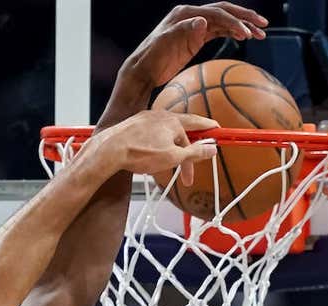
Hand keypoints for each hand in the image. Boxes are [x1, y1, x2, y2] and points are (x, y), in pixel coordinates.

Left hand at [93, 110, 217, 184]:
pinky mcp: (133, 126)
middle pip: (181, 132)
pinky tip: (151, 158)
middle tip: (190, 167)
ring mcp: (144, 119)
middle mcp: (159, 116)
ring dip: (170, 151)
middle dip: (187, 150)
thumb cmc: (140, 153)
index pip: (197, 124)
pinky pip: (151, 135)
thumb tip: (212, 149)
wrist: (109, 151)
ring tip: (167, 168)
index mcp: (172, 121)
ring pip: (165, 135)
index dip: (209, 129)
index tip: (218, 131)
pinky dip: (156, 147)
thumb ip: (195, 152)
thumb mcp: (174, 157)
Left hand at [122, 3, 268, 89]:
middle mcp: (191, 15)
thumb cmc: (151, 58)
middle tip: (263, 25)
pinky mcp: (196, 37)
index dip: (233, 22)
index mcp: (184, 13)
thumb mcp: (165, 44)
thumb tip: (203, 20)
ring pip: (224, 21)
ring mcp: (195, 25)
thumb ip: (184, 31)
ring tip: (260, 34)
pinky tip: (245, 37)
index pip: (216, 13)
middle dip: (245, 16)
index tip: (246, 34)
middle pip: (224, 11)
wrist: (143, 70)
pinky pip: (219, 31)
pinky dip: (233, 32)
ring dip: (243, 26)